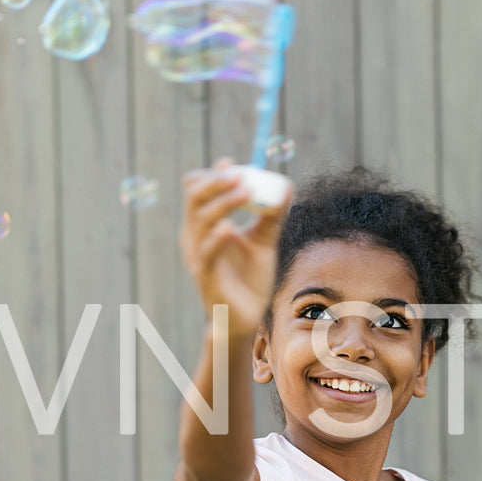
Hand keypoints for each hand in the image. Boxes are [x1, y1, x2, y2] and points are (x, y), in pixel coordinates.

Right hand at [179, 157, 293, 338]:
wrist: (247, 316)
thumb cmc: (251, 278)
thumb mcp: (264, 239)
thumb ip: (273, 214)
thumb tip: (287, 185)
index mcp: (205, 223)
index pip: (197, 190)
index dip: (212, 175)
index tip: (232, 164)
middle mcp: (195, 235)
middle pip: (195, 197)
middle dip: (216, 182)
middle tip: (240, 174)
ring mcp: (197, 255)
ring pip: (201, 220)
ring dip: (223, 203)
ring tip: (246, 192)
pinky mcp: (204, 276)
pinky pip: (206, 253)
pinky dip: (217, 238)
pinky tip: (230, 228)